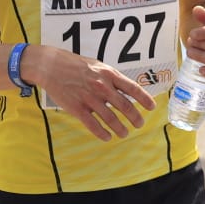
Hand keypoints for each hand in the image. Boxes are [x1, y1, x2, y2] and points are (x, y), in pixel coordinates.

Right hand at [21, 44, 155, 141]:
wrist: (52, 66)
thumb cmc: (78, 66)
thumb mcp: (99, 66)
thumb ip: (113, 78)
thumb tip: (128, 89)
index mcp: (110, 75)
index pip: (133, 88)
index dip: (145, 99)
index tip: (152, 108)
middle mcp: (102, 87)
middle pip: (124, 106)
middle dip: (135, 118)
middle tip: (140, 125)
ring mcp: (89, 98)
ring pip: (110, 118)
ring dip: (120, 128)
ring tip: (125, 134)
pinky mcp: (76, 108)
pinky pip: (92, 125)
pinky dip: (102, 133)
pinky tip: (107, 137)